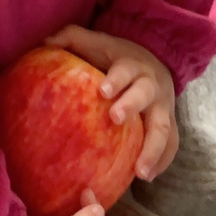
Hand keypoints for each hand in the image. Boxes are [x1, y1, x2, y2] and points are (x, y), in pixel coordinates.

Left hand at [45, 23, 178, 180]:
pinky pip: (171, 144)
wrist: (155, 61)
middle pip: (145, 96)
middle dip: (132, 106)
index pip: (126, 71)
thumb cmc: (116, 57)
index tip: (103, 91)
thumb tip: (44, 43)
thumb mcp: (97, 43)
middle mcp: (151, 86)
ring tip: (141, 173)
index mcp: (133, 66)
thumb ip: (72, 38)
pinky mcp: (169, 124)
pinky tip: (148, 177)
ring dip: (153, 149)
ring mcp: (163, 107)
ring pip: (164, 128)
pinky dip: (162, 160)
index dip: (116, 80)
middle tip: (116, 119)